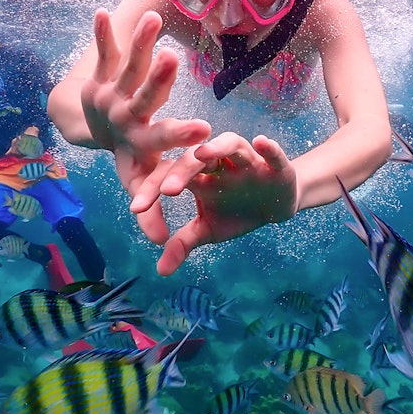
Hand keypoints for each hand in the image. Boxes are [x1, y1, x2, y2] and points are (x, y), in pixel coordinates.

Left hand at [81, 9, 211, 238]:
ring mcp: (111, 90)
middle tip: (171, 61)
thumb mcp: (138, 179)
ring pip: (127, 65)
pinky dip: (101, 32)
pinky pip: (103, 50)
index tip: (203, 132)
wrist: (89, 128)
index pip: (162, 141)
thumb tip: (162, 247)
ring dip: (138, 42)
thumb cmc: (127, 153)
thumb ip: (151, 206)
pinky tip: (101, 12)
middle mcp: (125, 114)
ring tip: (151, 19)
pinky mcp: (102, 71)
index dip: (181, 138)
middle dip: (158, 80)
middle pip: (143, 97)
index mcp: (138, 140)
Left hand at [131, 132, 297, 274]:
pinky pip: (273, 154)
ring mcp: (248, 162)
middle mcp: (220, 163)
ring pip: (231, 144)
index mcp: (199, 175)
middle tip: (168, 190)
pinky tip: (261, 142)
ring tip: (203, 153)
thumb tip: (161, 270)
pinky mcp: (276, 165)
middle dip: (182, 172)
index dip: (152, 190)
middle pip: (196, 158)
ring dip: (218, 148)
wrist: (276, 206)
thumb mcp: (208, 229)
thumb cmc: (236, 213)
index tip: (136, 209)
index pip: (169, 176)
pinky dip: (268, 148)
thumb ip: (183, 244)